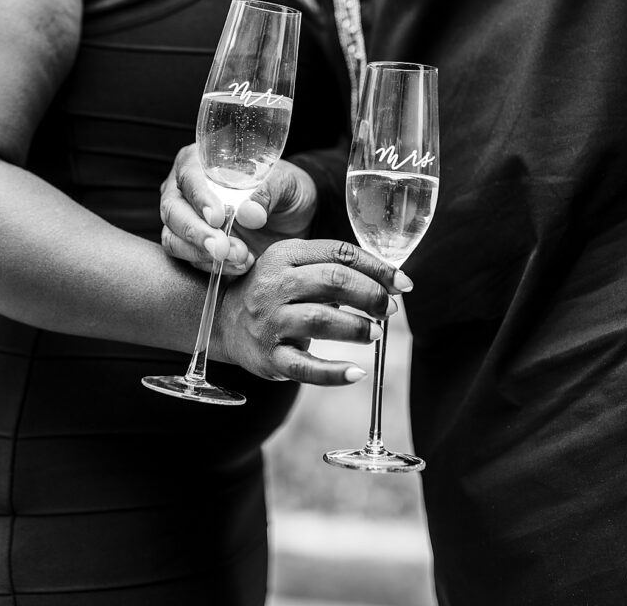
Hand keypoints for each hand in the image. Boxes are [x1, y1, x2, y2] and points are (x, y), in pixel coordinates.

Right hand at [160, 143, 317, 273]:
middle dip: (197, 233)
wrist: (292, 221)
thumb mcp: (288, 184)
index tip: (218, 218)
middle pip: (173, 210)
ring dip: (203, 254)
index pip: (189, 175)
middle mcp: (186, 190)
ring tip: (241, 256)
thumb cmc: (286, 190)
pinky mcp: (192, 248)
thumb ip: (270, 191)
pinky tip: (240, 265)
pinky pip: (189, 260)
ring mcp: (185, 220)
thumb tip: (248, 212)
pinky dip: (212, 267)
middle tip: (223, 248)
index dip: (200, 197)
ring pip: (173, 239)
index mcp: (202, 161)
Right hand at [210, 237, 413, 384]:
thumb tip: (389, 281)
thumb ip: (334, 267)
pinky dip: (333, 372)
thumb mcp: (295, 266)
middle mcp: (276, 285)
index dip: (377, 267)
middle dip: (370, 294)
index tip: (402, 283)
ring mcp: (271, 322)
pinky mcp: (269, 357)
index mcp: (286, 255)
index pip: (339, 253)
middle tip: (389, 308)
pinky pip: (305, 367)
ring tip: (375, 333)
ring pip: (320, 320)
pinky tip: (356, 372)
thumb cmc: (275, 292)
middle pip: (331, 281)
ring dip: (356, 327)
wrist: (223, 320)